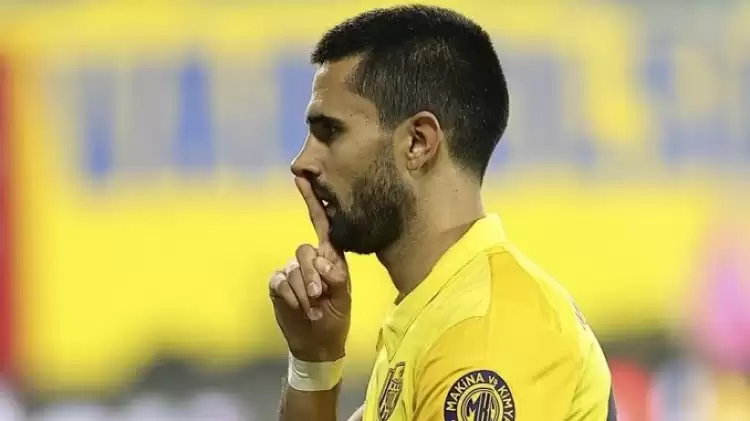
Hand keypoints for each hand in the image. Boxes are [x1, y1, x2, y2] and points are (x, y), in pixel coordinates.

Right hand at [269, 177, 351, 361]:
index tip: (303, 178)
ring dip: (304, 292)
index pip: (319, 223)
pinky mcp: (278, 284)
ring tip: (314, 308)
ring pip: (293, 270)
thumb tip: (322, 262)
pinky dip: (291, 297)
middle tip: (321, 297)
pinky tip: (299, 308)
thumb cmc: (336, 316)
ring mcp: (291, 271)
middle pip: (305, 251)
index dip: (311, 201)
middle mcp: (309, 259)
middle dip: (313, 275)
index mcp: (329, 256)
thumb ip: (337, 277)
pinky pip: (281, 282)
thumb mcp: (344, 296)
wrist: (318, 342)